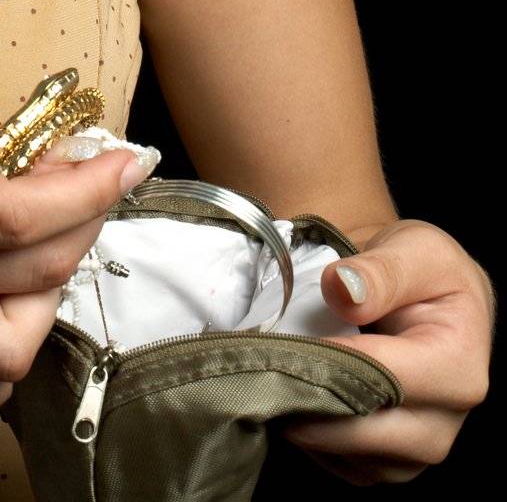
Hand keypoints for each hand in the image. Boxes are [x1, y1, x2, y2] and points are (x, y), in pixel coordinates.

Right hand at [0, 71, 144, 428]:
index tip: (127, 161)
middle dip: (85, 224)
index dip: (89, 192)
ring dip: (49, 297)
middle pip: (26, 278)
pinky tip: (6, 313)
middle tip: (89, 180)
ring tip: (45, 242)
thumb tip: (60, 157)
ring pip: (3, 352)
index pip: (17, 218)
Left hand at [280, 218, 494, 484]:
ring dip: (305, 421)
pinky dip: (312, 437)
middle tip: (256, 368)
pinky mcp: (390, 460)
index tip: (277, 344)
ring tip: (269, 378)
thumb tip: (342, 289)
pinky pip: (343, 465)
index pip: (381, 377)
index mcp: (459, 368)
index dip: (325, 361)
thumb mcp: (416, 249)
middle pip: (365, 431)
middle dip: (306, 400)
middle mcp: (445, 420)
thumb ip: (380, 270)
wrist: (423, 293)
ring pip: (351, 456)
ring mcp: (417, 448)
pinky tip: (291, 396)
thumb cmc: (425, 269)